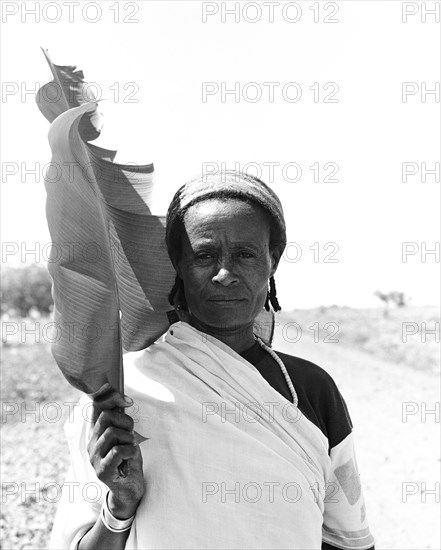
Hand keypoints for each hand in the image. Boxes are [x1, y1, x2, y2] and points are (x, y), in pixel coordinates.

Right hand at [87, 390, 144, 518]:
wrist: (130, 488)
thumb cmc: (128, 459)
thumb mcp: (126, 436)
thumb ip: (121, 421)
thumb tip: (125, 399)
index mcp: (96, 433)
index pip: (96, 407)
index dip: (110, 398)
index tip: (127, 400)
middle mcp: (91, 443)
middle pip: (105, 417)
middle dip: (125, 421)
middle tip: (132, 434)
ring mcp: (94, 457)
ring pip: (111, 433)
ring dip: (129, 438)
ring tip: (131, 447)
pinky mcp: (102, 470)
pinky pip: (117, 451)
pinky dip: (130, 450)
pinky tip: (131, 457)